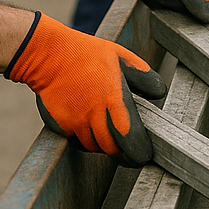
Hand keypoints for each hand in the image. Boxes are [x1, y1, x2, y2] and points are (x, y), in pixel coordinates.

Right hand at [6, 13, 165, 165]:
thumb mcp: (122, 57)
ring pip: (94, 147)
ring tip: (107, 132)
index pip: (129, 137)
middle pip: (111, 148)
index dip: (139, 151)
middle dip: (121, 151)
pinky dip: (85, 139)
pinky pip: (77, 141)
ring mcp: (76, 122)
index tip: (144, 154)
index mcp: (113, 98)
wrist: (49, 54)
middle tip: (127, 147)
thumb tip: (159, 93)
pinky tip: (89, 125)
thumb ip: (143, 76)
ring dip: (103, 144)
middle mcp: (94, 114)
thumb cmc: (87, 53)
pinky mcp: (60, 125)